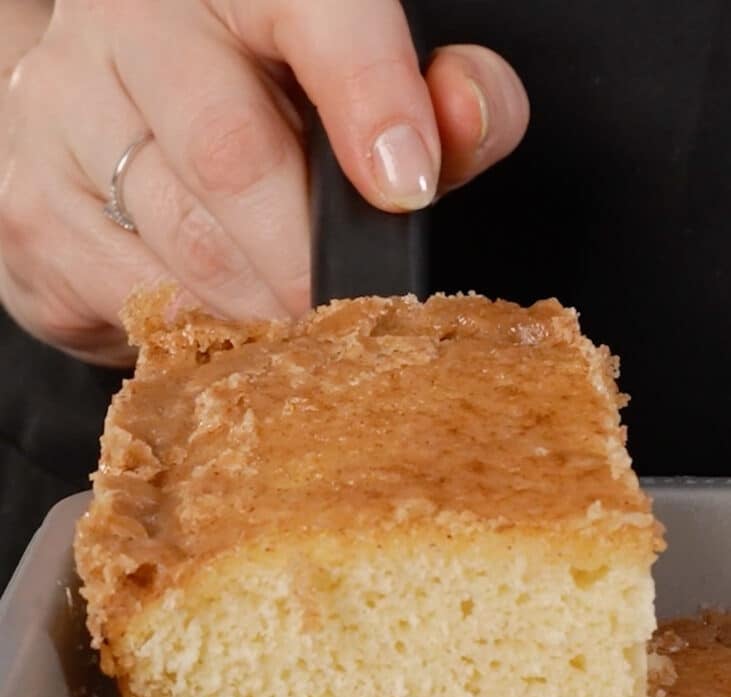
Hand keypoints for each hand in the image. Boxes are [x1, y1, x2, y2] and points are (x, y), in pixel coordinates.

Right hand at [0, 0, 528, 365]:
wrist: (99, 121)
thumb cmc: (246, 100)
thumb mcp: (347, 83)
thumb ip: (430, 93)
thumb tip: (465, 120)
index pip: (315, 13)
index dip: (371, 99)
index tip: (407, 187)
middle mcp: (129, 25)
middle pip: (232, 156)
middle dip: (304, 259)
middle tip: (341, 314)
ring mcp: (59, 115)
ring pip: (182, 247)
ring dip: (256, 308)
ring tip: (287, 324)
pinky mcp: (29, 209)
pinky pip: (130, 299)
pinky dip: (194, 331)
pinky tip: (218, 321)